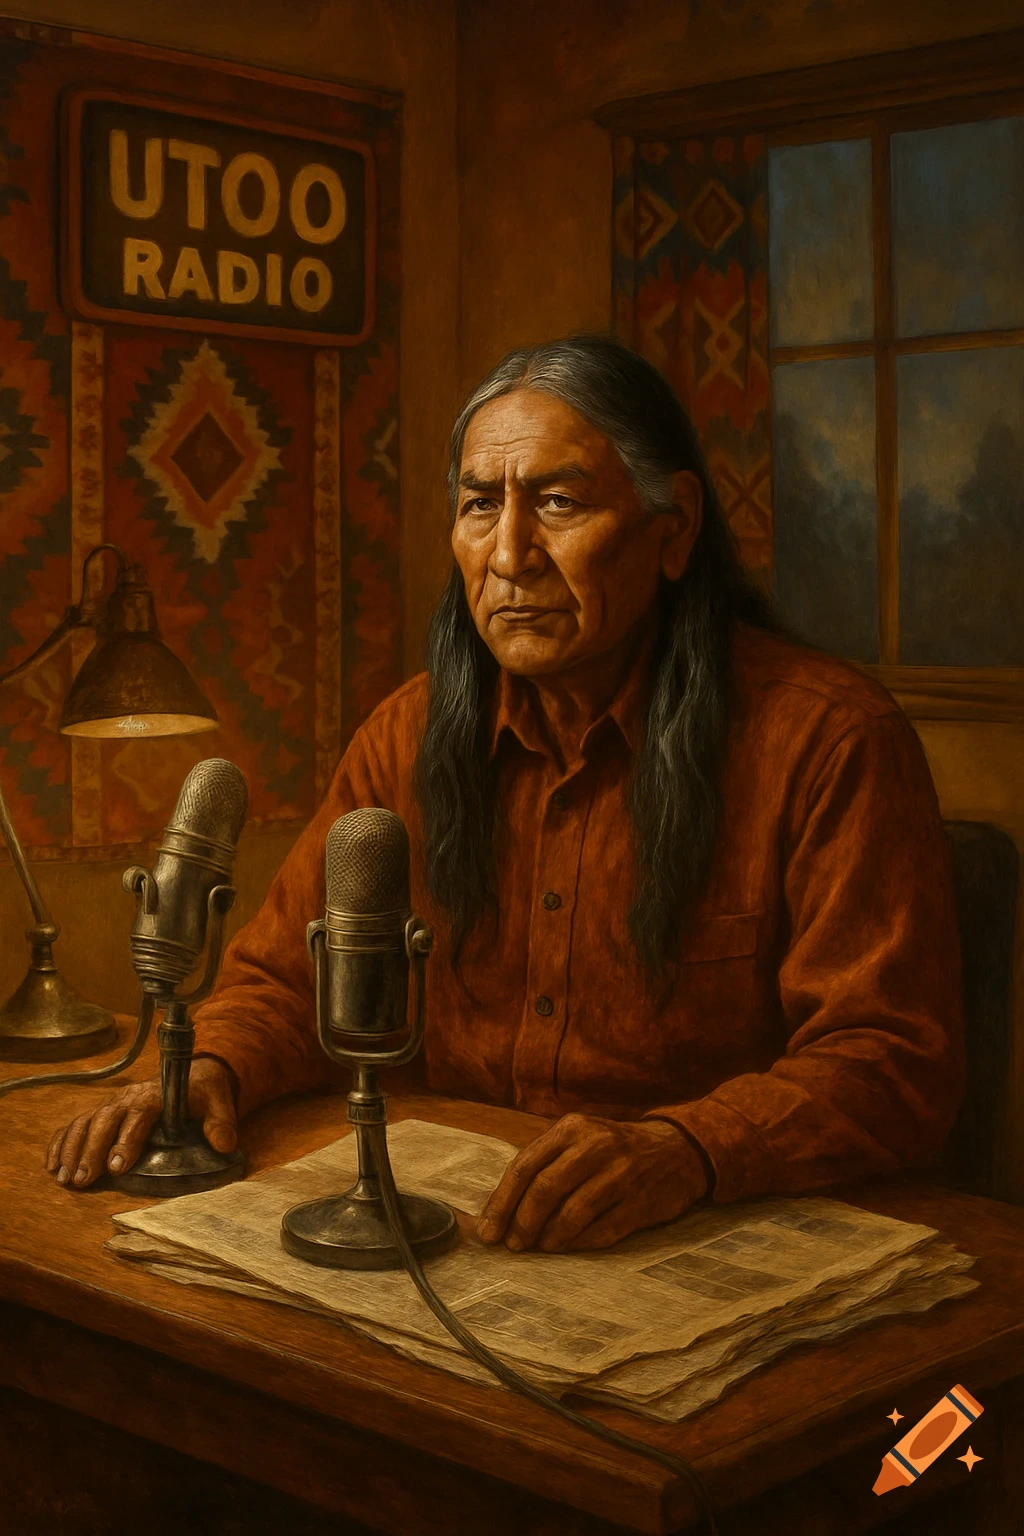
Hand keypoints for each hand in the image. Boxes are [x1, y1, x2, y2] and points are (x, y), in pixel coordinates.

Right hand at [44, 1056, 238, 1189]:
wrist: (193, 1074)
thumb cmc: (204, 1091)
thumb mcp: (220, 1102)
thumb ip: (222, 1123)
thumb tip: (224, 1144)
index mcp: (157, 1095)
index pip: (139, 1115)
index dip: (126, 1139)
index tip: (118, 1167)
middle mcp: (129, 1097)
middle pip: (104, 1120)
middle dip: (91, 1151)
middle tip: (83, 1180)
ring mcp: (113, 1104)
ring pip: (85, 1122)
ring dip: (71, 1149)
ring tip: (65, 1178)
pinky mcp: (104, 1111)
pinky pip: (76, 1124)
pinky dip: (60, 1142)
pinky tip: (51, 1165)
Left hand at [476, 1112, 706, 1252]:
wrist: (677, 1149)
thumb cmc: (613, 1149)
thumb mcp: (579, 1141)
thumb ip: (542, 1167)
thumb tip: (496, 1212)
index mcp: (573, 1128)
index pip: (525, 1166)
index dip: (502, 1202)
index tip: (488, 1232)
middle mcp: (596, 1145)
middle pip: (546, 1189)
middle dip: (522, 1223)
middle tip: (513, 1246)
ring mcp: (623, 1172)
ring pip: (574, 1212)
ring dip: (550, 1237)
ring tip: (541, 1247)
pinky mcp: (643, 1201)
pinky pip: (604, 1230)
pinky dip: (580, 1243)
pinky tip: (569, 1248)